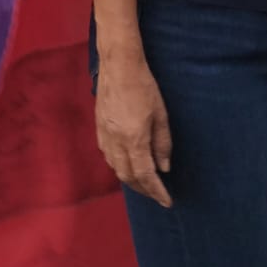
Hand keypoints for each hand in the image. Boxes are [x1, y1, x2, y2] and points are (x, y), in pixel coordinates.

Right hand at [95, 51, 172, 207]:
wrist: (118, 65)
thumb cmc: (144, 86)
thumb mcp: (161, 115)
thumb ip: (162, 144)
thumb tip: (164, 168)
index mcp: (134, 138)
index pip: (145, 175)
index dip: (156, 191)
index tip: (167, 201)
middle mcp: (116, 140)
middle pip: (127, 175)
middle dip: (143, 189)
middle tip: (156, 194)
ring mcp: (104, 133)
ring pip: (115, 167)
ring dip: (129, 178)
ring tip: (143, 182)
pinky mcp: (99, 126)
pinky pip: (107, 154)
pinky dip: (118, 164)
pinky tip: (126, 162)